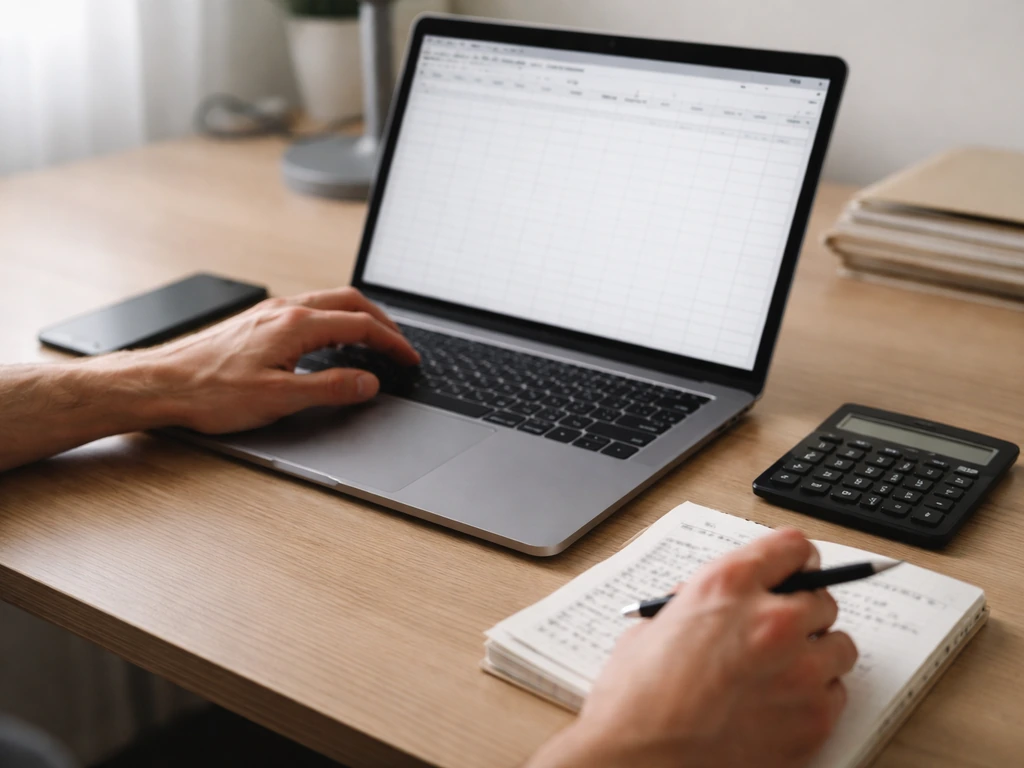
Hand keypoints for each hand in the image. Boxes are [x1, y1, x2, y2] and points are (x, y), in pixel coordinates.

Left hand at [129, 286, 419, 432]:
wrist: (161, 383)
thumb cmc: (209, 392)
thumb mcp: (279, 399)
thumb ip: (330, 388)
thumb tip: (368, 382)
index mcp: (296, 325)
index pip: (361, 325)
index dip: (392, 342)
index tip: (408, 358)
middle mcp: (284, 310)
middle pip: (349, 302)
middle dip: (382, 322)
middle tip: (400, 345)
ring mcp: (269, 312)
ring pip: (328, 302)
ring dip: (358, 317)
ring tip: (374, 340)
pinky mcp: (257, 321)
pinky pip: (308, 309)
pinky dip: (334, 320)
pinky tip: (330, 339)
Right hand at [529, 529, 856, 767]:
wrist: (636, 760)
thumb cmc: (635, 699)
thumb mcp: (658, 623)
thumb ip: (702, 603)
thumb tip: (728, 603)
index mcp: (728, 585)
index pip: (792, 546)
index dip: (791, 560)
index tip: (793, 570)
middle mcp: (771, 620)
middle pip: (821, 597)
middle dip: (800, 611)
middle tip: (776, 630)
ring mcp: (798, 672)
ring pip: (839, 646)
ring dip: (814, 654)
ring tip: (778, 671)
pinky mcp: (813, 720)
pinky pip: (836, 695)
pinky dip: (814, 697)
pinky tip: (779, 703)